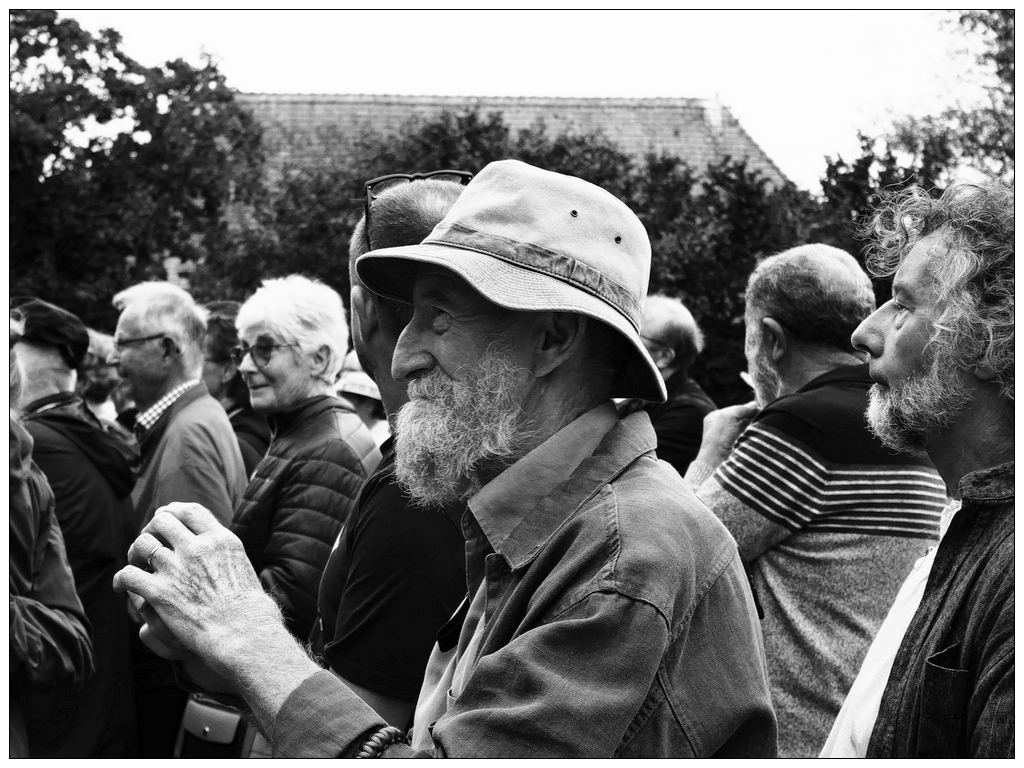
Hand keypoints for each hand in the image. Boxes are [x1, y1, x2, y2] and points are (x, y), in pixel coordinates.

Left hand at [113, 502, 284, 679]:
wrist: (244, 634)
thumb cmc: (250, 610)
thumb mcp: (243, 567)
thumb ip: (224, 553)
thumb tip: (219, 550)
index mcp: (220, 540)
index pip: (190, 511)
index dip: (172, 511)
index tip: (164, 516)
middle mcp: (198, 548)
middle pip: (162, 521)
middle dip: (150, 529)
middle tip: (147, 543)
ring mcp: (177, 568)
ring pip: (141, 544)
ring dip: (134, 552)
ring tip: (135, 564)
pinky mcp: (160, 592)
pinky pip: (129, 575)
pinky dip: (121, 580)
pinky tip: (122, 588)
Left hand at [695, 401, 759, 470]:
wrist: (717, 463)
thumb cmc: (718, 439)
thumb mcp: (728, 417)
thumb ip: (741, 409)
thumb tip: (754, 405)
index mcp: (714, 418)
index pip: (735, 409)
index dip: (747, 408)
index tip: (759, 408)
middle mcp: (720, 427)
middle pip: (741, 418)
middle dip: (751, 417)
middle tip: (763, 415)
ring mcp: (728, 438)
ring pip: (745, 427)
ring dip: (753, 425)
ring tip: (762, 423)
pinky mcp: (736, 447)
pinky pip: (747, 436)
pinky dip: (753, 434)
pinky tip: (759, 432)